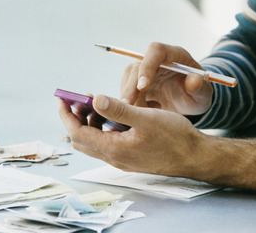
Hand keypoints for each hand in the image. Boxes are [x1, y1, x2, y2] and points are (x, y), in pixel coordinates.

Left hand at [56, 94, 255, 189]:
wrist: (194, 156)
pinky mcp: (130, 156)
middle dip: (74, 118)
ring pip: (94, 141)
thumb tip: (95, 99)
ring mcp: (122, 158)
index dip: (66, 114)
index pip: (77, 133)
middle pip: (81, 139)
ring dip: (89, 122)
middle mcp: (114, 157)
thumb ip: (119, 109)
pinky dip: (102, 127)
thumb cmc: (174, 137)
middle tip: (75, 98)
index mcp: (114, 148)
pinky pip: (107, 142)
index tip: (61, 98)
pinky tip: (113, 113)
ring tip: (95, 102)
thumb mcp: (146, 118)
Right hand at [120, 42, 212, 115]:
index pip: (156, 51)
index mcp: (175, 55)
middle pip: (137, 65)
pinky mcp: (138, 82)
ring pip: (129, 78)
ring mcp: (146, 70)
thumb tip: (194, 81)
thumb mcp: (204, 93)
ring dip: (128, 96)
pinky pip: (127, 89)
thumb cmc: (199, 93)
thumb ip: (200, 87)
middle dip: (131, 86)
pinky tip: (142, 115)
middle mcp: (158, 59)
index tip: (143, 86)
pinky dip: (130, 103)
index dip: (147, 66)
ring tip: (137, 115)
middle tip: (128, 107)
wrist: (192, 100)